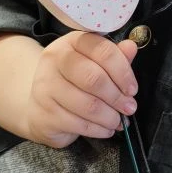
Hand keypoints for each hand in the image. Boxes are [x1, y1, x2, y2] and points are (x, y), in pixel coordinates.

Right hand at [26, 32, 138, 147]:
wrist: (39, 106)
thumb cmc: (73, 82)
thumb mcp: (94, 64)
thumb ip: (114, 56)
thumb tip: (131, 47)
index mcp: (72, 42)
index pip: (103, 51)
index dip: (123, 72)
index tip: (132, 89)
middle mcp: (55, 60)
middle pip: (94, 78)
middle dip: (117, 97)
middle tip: (129, 107)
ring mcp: (46, 87)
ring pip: (88, 105)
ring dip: (110, 117)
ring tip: (118, 121)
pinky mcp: (45, 113)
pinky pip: (79, 124)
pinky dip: (99, 130)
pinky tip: (106, 129)